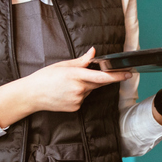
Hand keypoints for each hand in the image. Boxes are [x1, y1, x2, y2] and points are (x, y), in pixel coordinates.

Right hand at [0, 48, 131, 128]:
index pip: (102, 76)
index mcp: (76, 75)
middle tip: (87, 74)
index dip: (117, 75)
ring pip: (90, 91)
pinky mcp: (75, 108)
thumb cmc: (45, 77)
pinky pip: (83, 98)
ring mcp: (78, 100)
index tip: (128, 73)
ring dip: (86, 86)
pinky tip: (67, 92)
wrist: (32, 95)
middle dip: (99, 77)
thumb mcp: (63, 65)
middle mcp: (79, 89)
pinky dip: (79, 94)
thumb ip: (81, 60)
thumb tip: (93, 52)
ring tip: (68, 84)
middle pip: (98, 82)